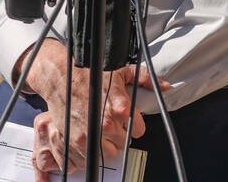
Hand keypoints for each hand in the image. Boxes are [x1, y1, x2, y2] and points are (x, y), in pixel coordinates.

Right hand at [24, 40, 168, 174]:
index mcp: (121, 108)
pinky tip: (87, 134)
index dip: (133, 124)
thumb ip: (145, 79)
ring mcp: (90, 135)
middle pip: (123, 143)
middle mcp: (106, 124)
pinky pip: (89, 157)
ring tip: (99, 128)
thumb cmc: (91, 74)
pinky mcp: (75, 142)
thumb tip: (164, 86)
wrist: (62, 78)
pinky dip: (89, 150)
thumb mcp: (122, 71)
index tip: (126, 119)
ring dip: (105, 143)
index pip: (139, 130)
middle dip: (119, 133)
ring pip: (108, 153)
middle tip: (110, 121)